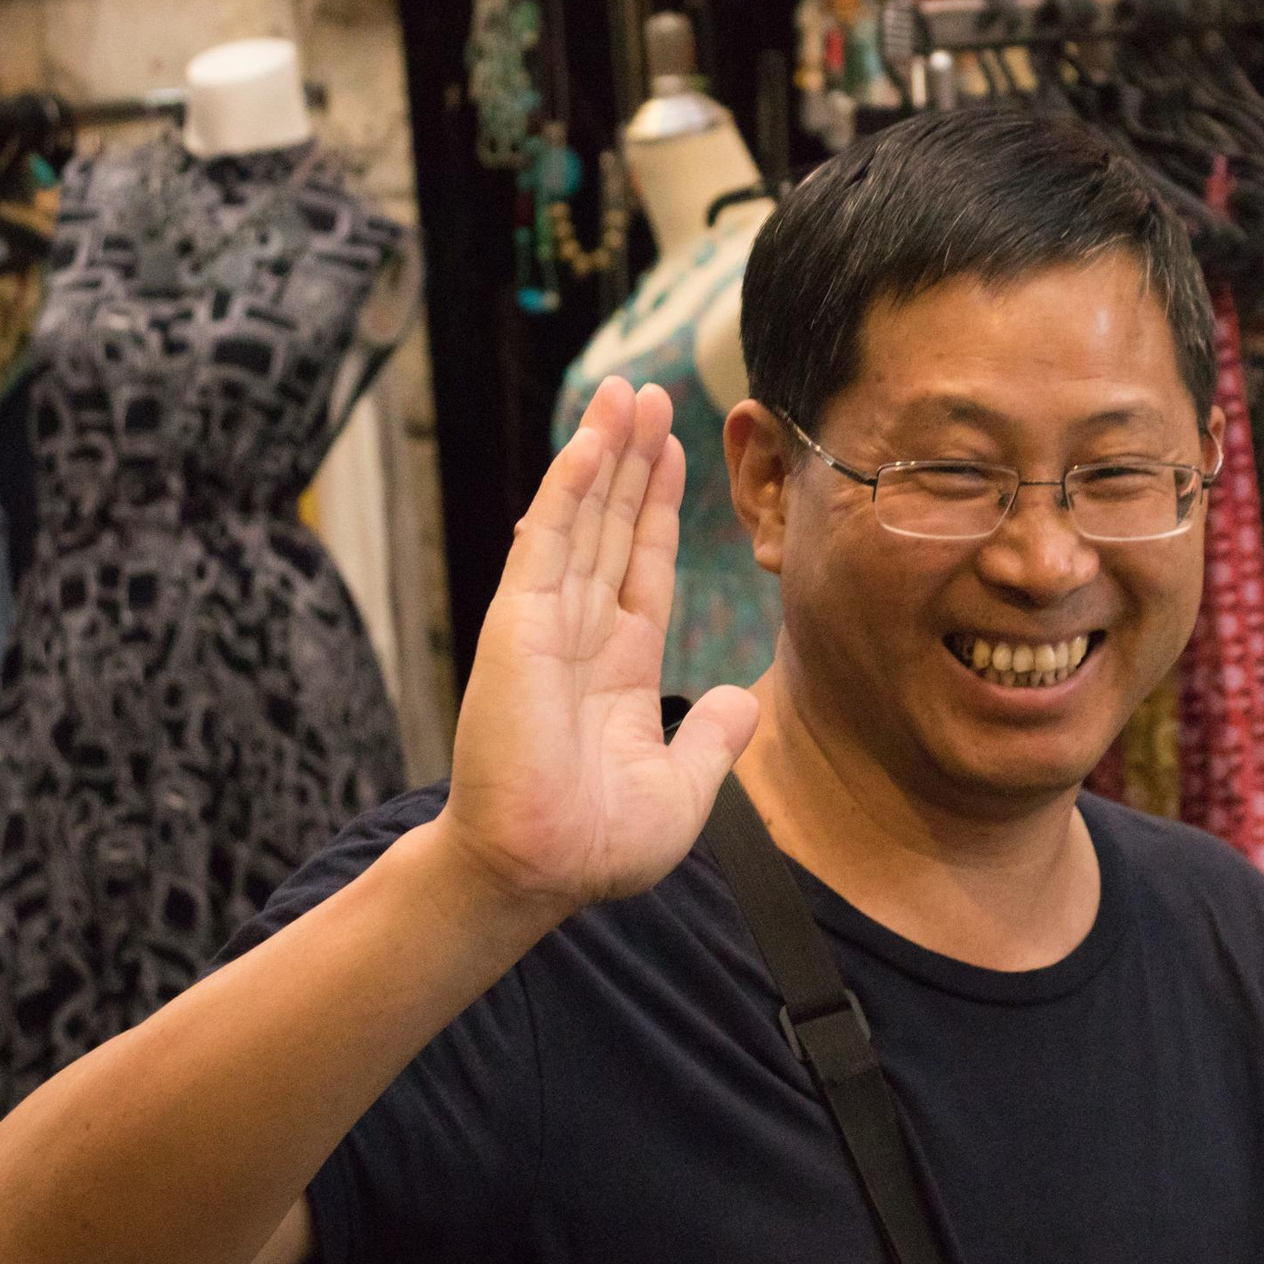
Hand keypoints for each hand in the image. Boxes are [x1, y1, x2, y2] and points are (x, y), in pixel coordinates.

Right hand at [441, 377, 759, 914]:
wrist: (540, 870)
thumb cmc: (597, 845)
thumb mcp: (683, 787)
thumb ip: (712, 737)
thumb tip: (744, 699)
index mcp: (620, 665)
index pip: (643, 565)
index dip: (657, 506)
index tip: (674, 450)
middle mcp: (583, 632)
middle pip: (612, 523)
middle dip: (631, 458)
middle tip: (647, 393)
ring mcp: (547, 622)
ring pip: (583, 515)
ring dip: (603, 450)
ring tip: (624, 392)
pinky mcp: (518, 623)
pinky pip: (548, 540)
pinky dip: (570, 487)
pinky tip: (592, 442)